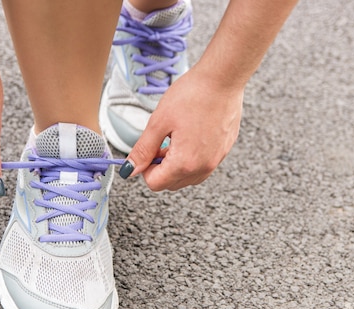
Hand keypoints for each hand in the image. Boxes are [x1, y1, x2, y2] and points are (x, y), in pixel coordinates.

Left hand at [122, 67, 243, 190]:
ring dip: (176, 165)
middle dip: (161, 168)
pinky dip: (192, 158)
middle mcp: (203, 167)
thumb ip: (143, 150)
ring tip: (175, 138)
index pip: (156, 184)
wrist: (223, 79)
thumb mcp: (159, 122)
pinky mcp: (223, 151)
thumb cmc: (193, 95)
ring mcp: (216, 160)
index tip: (147, 151)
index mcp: (185, 163)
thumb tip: (130, 170)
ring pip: (188, 177)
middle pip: (172, 184)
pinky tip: (190, 135)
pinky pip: (203, 166)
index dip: (145, 169)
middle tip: (160, 143)